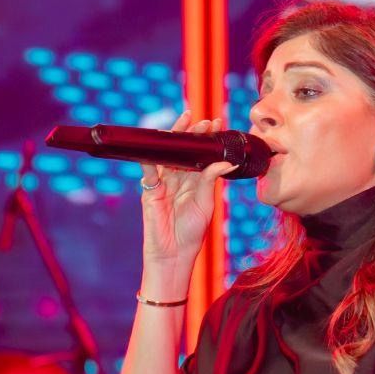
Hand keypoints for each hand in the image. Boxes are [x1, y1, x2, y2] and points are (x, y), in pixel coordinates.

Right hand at [140, 113, 238, 274]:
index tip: (217, 123)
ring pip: (166, 155)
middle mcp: (178, 178)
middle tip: (204, 119)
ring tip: (185, 121)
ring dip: (174, 138)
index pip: (200, 154)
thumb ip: (210, 180)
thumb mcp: (205, 203)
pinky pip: (148, 171)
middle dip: (192, 133)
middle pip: (183, 150)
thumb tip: (226, 163)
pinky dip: (150, 158)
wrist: (175, 254)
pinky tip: (157, 146)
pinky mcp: (150, 191)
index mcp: (194, 181)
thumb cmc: (192, 232)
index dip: (207, 138)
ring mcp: (163, 183)